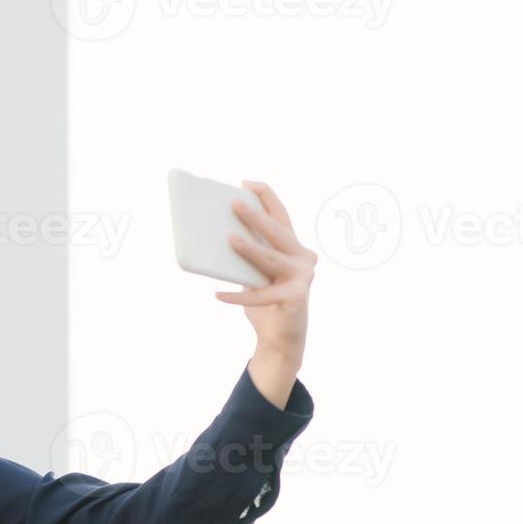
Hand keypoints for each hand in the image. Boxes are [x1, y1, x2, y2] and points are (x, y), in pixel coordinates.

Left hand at [216, 180, 315, 360]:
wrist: (280, 340)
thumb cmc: (266, 303)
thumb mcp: (255, 275)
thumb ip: (247, 256)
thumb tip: (219, 237)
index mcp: (294, 247)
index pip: (282, 216)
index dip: (266, 197)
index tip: (247, 183)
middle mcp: (303, 258)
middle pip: (278, 232)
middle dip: (256, 216)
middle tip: (234, 204)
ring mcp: (303, 277)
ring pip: (272, 259)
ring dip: (250, 249)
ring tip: (230, 239)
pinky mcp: (296, 298)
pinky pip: (262, 294)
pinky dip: (239, 296)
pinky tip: (218, 295)